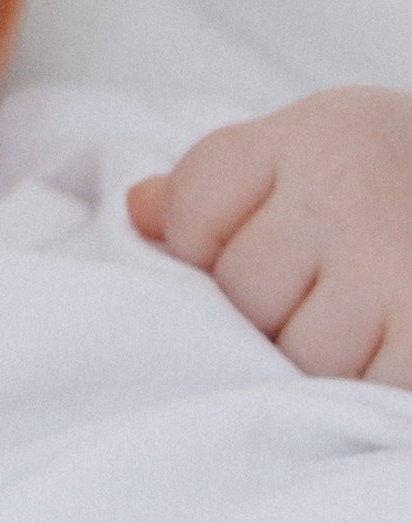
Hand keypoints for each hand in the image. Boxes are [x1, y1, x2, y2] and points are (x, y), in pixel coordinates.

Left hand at [127, 88, 411, 384]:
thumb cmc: (394, 174)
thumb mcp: (309, 149)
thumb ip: (217, 182)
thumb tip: (137, 213)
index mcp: (315, 137)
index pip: (193, 212)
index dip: (203, 243)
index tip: (255, 238)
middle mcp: (357, 193)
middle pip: (244, 292)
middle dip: (267, 307)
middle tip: (318, 289)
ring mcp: (403, 264)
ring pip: (304, 352)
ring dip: (320, 354)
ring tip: (361, 319)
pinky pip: (373, 384)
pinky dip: (375, 381)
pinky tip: (388, 347)